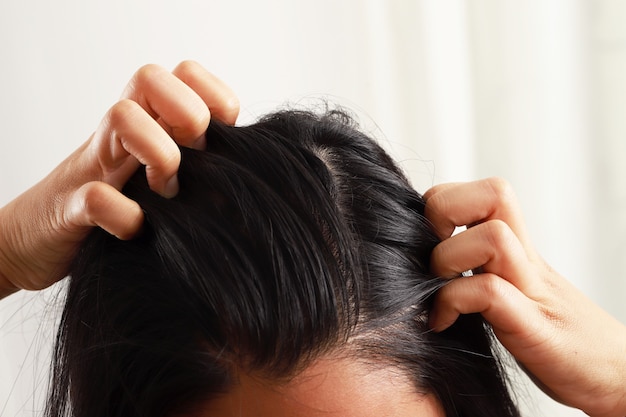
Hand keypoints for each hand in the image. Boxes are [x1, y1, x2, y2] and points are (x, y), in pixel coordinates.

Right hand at [0, 61, 238, 298]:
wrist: (41, 239)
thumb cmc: (117, 206)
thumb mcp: (162, 177)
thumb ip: (197, 165)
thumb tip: (252, 174)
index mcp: (149, 123)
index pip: (187, 75)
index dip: (215, 99)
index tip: (221, 139)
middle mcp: (121, 134)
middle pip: (152, 76)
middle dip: (185, 114)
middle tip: (189, 159)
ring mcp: (94, 165)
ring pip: (121, 114)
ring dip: (157, 153)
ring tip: (164, 192)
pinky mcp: (71, 208)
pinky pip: (96, 196)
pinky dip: (123, 216)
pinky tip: (137, 228)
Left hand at [425, 177, 625, 416]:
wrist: (615, 374)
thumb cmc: (554, 333)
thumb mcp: (512, 287)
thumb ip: (479, 264)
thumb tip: (421, 256)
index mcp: (517, 247)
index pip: (482, 190)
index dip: (445, 201)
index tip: (427, 238)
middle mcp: (525, 258)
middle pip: (494, 192)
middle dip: (444, 212)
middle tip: (430, 251)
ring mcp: (531, 289)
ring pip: (492, 236)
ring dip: (448, 258)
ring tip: (436, 289)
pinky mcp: (532, 327)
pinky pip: (489, 292)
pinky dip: (453, 301)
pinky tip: (443, 322)